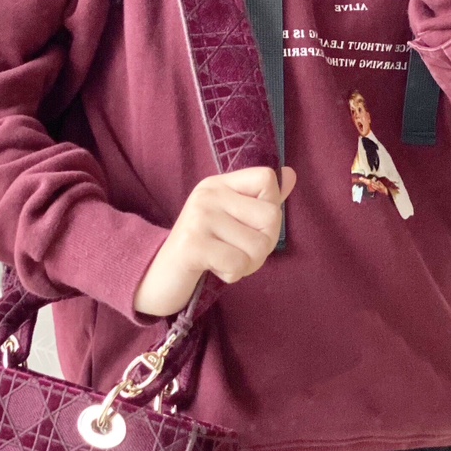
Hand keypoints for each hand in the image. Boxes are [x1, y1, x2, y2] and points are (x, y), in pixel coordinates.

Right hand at [133, 166, 297, 317]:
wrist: (159, 277)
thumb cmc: (203, 249)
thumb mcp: (231, 219)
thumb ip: (261, 200)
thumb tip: (291, 174)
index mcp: (218, 184)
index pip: (267, 179)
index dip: (272, 207)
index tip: (250, 225)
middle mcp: (207, 195)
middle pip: (271, 216)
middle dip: (263, 245)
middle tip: (238, 252)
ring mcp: (198, 218)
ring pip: (257, 246)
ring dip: (247, 264)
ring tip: (224, 261)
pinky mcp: (192, 245)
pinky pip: (238, 263)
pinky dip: (232, 274)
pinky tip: (214, 269)